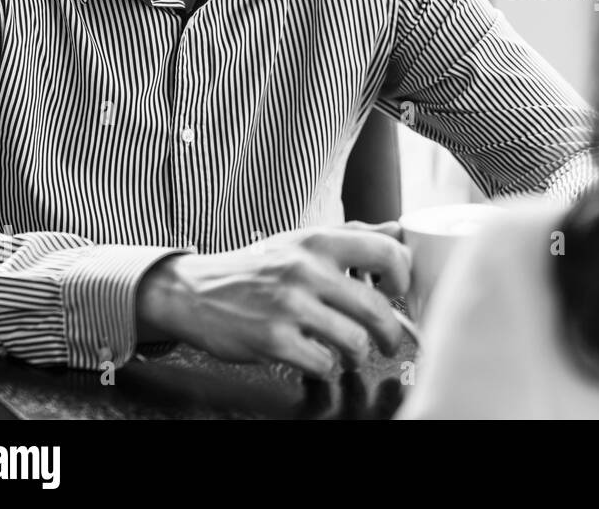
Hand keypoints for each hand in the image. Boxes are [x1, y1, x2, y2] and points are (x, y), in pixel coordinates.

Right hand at [136, 221, 411, 378]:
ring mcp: (289, 306)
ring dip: (359, 354)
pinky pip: (322, 363)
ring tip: (352, 353)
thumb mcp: (303, 241)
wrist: (195, 291)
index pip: (387, 252)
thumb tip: (398, 231)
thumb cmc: (257, 267)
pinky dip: (326, 367)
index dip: (403, 276)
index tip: (398, 291)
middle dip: (393, 333)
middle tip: (392, 341)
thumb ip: (353, 235)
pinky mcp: (272, 339)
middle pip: (376, 309)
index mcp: (320, 241)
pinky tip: (318, 358)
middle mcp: (307, 270)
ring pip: (355, 342)